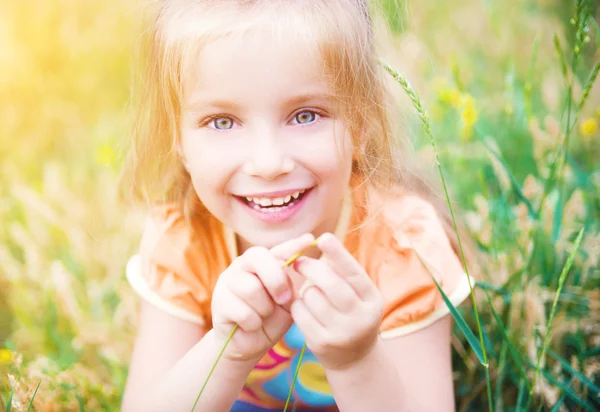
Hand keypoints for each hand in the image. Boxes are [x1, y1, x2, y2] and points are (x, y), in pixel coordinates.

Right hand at [211, 233, 314, 362]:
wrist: (250, 345)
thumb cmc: (271, 319)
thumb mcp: (287, 302)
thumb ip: (289, 284)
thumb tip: (298, 265)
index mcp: (263, 262)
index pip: (279, 249)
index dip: (293, 244)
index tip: (310, 239)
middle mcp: (243, 265)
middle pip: (259, 259)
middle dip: (276, 281)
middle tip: (283, 300)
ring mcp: (228, 281)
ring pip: (252, 288)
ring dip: (264, 309)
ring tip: (262, 316)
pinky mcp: (219, 301)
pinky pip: (243, 312)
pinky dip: (253, 324)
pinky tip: (250, 326)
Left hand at [290, 232, 383, 370]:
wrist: (353, 359)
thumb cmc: (352, 315)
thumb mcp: (358, 295)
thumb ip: (343, 273)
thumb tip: (323, 245)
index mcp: (373, 300)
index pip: (354, 273)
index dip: (338, 254)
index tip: (323, 237)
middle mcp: (361, 318)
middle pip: (331, 285)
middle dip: (312, 268)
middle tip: (300, 261)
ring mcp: (342, 333)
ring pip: (312, 297)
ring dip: (306, 289)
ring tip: (310, 292)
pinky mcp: (322, 343)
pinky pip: (300, 313)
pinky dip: (297, 305)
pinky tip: (303, 306)